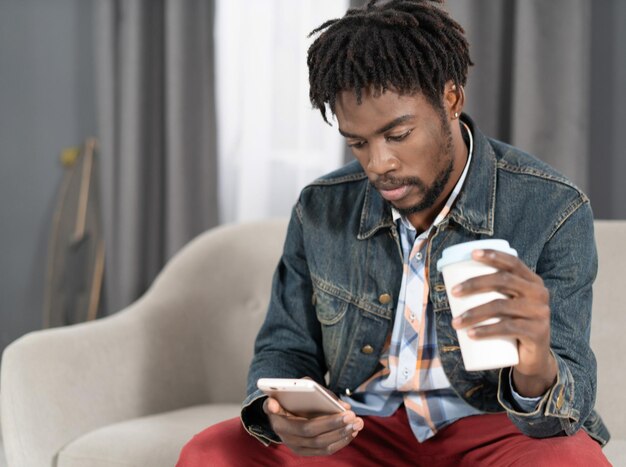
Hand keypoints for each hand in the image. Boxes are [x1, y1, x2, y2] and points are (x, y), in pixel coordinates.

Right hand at [263, 396, 363, 455]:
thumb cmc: (289, 395)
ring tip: (358, 423)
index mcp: (279, 420)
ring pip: (322, 446)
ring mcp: (295, 446)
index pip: (304, 426)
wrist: (278, 410)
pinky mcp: (304, 451)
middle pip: (316, 437)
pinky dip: (340, 442)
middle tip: (354, 416)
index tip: (345, 413)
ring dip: (342, 435)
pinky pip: (325, 450)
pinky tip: (352, 432)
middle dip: (337, 426)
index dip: (325, 422)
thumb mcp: (297, 386)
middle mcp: (285, 437)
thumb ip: (318, 391)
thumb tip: (343, 405)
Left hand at [450, 249, 556, 396]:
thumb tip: (453, 277)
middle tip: (453, 292)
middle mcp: (539, 294)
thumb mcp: (508, 304)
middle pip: (503, 281)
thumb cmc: (512, 324)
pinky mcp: (537, 332)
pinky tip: (471, 334)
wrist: (533, 356)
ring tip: (455, 322)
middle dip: (474, 283)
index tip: (472, 254)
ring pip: (501, 306)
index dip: (493, 255)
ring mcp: (540, 313)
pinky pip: (508, 328)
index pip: (513, 262)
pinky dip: (486, 330)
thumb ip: (493, 290)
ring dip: (473, 313)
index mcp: (532, 281)